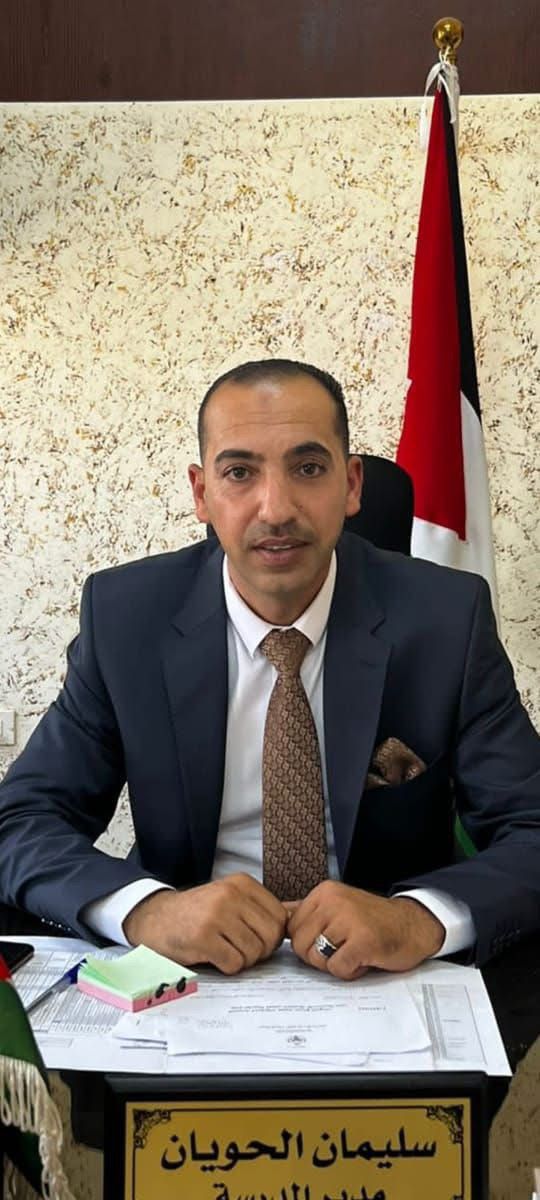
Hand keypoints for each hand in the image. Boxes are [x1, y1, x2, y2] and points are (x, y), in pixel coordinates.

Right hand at [123, 874, 287, 974]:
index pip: (280, 918)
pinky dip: (227, 967)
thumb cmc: (197, 914)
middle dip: (259, 951)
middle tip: (238, 948)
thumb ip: (258, 908)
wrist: (155, 918)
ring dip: (241, 960)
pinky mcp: (203, 937)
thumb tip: (296, 922)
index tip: (254, 938)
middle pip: (271, 937)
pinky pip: (234, 964)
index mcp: (242, 883)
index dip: (272, 937)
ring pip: (254, 953)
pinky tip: (212, 956)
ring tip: (223, 950)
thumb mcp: (229, 899)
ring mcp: (216, 915)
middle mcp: (231, 894)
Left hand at [286, 881, 444, 979]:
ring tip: (356, 950)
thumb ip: (308, 911)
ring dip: (336, 964)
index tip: (332, 939)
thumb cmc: (374, 921)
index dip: (309, 943)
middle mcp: (333, 901)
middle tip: (344, 948)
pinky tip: (366, 958)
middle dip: (319, 956)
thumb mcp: (338, 907)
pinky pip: (337, 968)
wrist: (414, 925)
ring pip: (316, 958)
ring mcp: (348, 919)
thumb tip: (276, 914)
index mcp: (324, 892)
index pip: (291, 929)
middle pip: (299, 946)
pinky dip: (351, 971)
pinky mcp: (363, 940)